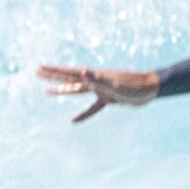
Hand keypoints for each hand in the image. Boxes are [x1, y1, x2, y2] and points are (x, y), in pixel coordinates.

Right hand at [38, 63, 160, 122]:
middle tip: (36, 72)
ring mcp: (101, 89)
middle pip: (69, 78)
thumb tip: (83, 70)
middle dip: (52, 76)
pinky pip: (92, 108)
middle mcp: (95, 81)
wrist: (152, 88)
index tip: (39, 67)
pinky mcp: (108, 98)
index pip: (69, 73)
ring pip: (77, 91)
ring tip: (47, 90)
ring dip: (62, 90)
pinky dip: (83, 114)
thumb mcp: (114, 85)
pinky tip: (73, 121)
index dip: (53, 71)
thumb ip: (97, 80)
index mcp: (94, 76)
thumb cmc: (134, 86)